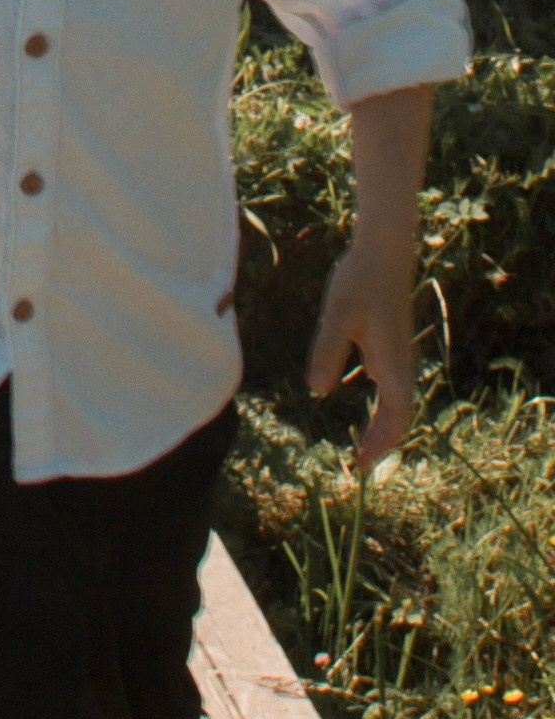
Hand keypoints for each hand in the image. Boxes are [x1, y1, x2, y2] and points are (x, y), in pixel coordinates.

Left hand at [307, 244, 417, 472]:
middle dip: (383, 442)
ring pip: (397, 401)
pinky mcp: (391, 343)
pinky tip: (366, 399)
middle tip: (361, 466)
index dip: (381, 443)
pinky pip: (391, 385)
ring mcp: (397, 354)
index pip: (395, 417)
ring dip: (383, 425)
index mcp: (391, 364)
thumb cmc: (360, 282)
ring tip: (364, 446)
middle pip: (399, 416)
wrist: (383, 252)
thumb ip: (328, 351)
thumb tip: (318, 391)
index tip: (362, 465)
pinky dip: (383, 405)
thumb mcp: (338, 316)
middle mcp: (399, 364)